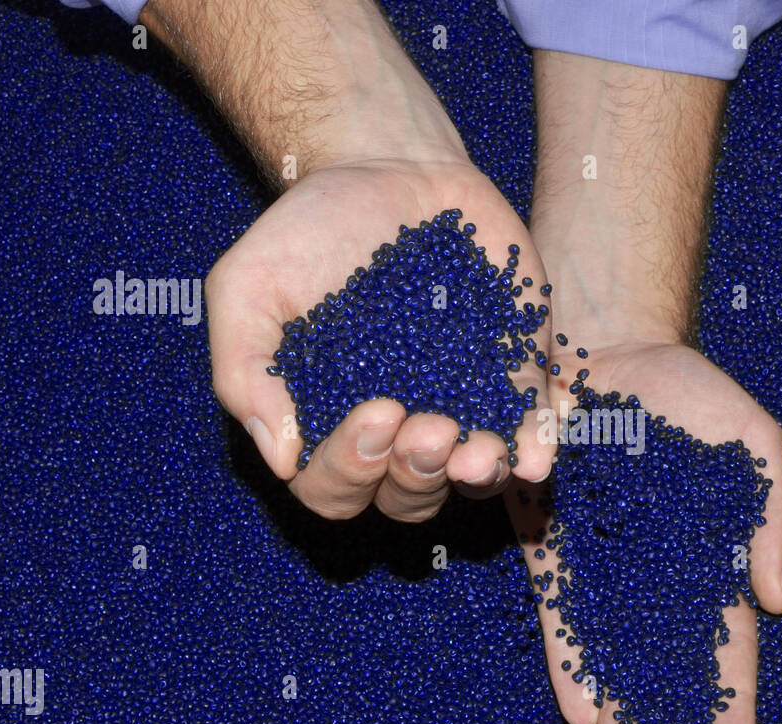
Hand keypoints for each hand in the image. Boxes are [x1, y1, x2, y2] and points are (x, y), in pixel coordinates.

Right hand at [206, 158, 552, 521]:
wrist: (386, 169)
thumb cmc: (306, 233)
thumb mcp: (248, 288)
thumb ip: (244, 371)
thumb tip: (281, 459)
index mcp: (329, 427)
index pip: (335, 489)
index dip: (353, 470)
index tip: (376, 412)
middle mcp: (398, 434)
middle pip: (409, 497)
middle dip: (418, 475)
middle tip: (430, 427)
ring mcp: (462, 409)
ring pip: (474, 478)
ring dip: (479, 475)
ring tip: (481, 451)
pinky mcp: (514, 377)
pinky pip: (531, 429)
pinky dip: (535, 446)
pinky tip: (536, 448)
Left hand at [507, 334, 781, 723]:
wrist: (608, 345)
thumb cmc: (692, 392)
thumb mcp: (752, 440)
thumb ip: (771, 513)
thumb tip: (776, 597)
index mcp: (710, 557)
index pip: (727, 646)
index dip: (731, 703)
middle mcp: (655, 574)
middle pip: (665, 665)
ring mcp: (602, 566)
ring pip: (613, 655)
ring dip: (622, 713)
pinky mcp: (550, 547)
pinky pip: (559, 612)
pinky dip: (571, 659)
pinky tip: (580, 708)